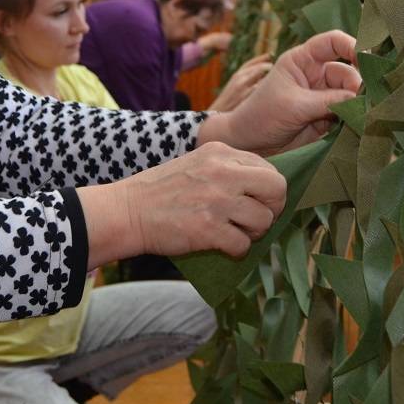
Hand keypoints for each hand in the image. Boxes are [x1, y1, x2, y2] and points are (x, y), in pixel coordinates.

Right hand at [78, 142, 285, 263]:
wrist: (127, 211)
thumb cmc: (161, 191)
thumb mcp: (197, 164)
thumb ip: (228, 168)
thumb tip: (264, 187)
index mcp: (221, 152)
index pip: (270, 169)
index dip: (269, 191)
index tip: (256, 202)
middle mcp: (223, 172)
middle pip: (277, 190)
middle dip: (272, 209)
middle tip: (256, 220)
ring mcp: (216, 201)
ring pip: (264, 220)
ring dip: (254, 233)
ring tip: (235, 233)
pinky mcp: (208, 229)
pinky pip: (243, 244)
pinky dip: (236, 250)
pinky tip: (221, 245)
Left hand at [198, 30, 360, 156]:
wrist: (248, 145)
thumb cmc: (261, 116)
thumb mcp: (294, 105)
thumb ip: (328, 101)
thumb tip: (361, 99)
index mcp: (303, 60)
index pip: (333, 42)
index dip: (352, 45)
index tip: (367, 57)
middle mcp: (316, 75)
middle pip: (348, 72)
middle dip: (359, 86)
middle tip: (368, 102)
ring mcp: (323, 97)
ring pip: (351, 96)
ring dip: (360, 105)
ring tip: (366, 116)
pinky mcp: (327, 119)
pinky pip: (348, 115)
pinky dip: (355, 120)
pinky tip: (361, 126)